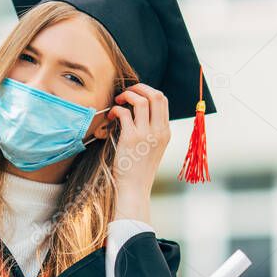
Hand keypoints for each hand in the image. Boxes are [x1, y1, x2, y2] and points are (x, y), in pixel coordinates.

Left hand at [107, 83, 169, 222]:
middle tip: (126, 94)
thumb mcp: (151, 148)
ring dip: (127, 96)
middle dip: (139, 87)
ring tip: (118, 102)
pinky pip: (124, 113)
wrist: (134, 189)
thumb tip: (135, 111)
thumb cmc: (137, 170)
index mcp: (165, 132)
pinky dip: (116, 109)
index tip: (135, 96)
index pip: (163, 100)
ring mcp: (146, 135)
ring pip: (141, 100)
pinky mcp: (131, 139)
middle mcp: (159, 131)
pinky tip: (111, 116)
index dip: (148, 91)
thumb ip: (150, 130)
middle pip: (156, 95)